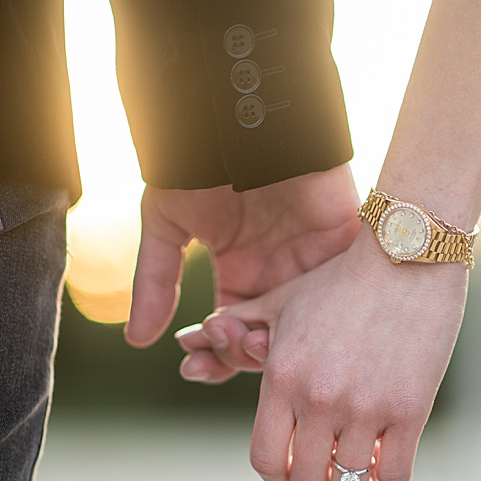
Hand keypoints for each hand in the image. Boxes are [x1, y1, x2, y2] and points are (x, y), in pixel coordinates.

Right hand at [125, 163, 360, 381]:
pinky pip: (340, 294)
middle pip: (269, 340)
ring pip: (302, 327)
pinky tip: (285, 331)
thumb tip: (137, 340)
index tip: (190, 367)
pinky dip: (316, 318)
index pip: (234, 332)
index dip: (214, 356)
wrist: (237, 113)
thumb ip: (156, 280)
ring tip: (241, 339)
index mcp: (242, 272)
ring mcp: (313, 263)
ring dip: (271, 344)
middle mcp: (280, 274)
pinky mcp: (343, 244)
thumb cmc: (202, 158)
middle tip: (212, 354)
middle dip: (237, 357)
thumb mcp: (167, 222)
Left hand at [179, 228, 467, 480]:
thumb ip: (239, 324)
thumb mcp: (283, 299)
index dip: (278, 475)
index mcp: (281, 377)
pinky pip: (394, 476)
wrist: (406, 254)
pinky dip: (390, 474)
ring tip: (362, 466)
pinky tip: (391, 450)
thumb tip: (197, 337)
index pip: (266, 460)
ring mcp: (364, 407)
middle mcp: (318, 399)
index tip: (293, 468)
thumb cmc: (342, 277)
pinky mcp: (410, 409)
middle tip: (332, 466)